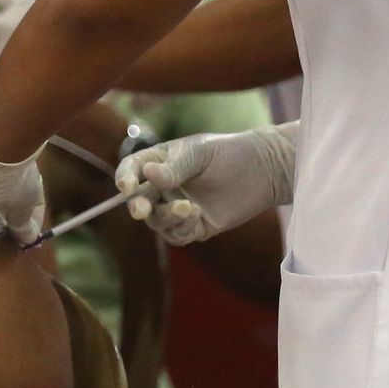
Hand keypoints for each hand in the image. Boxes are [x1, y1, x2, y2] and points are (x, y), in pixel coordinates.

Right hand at [114, 122, 297, 245]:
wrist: (264, 170)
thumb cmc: (229, 152)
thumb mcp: (200, 153)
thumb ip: (174, 167)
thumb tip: (148, 175)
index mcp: (159, 162)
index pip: (132, 170)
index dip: (125, 178)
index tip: (126, 186)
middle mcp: (164, 187)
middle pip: (140, 201)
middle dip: (139, 206)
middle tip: (141, 211)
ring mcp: (178, 208)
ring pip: (158, 222)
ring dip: (166, 218)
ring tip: (189, 208)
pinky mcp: (195, 226)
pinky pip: (178, 234)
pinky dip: (181, 229)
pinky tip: (196, 217)